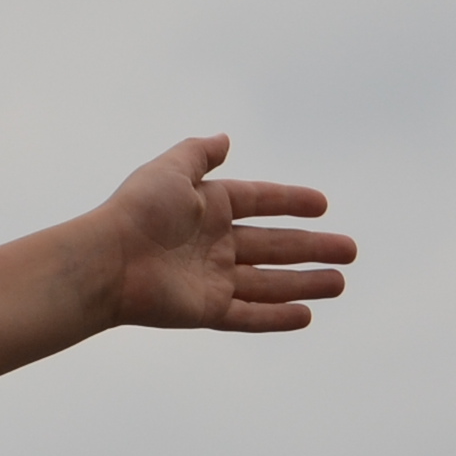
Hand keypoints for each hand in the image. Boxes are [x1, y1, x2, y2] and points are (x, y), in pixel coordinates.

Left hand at [96, 136, 352, 332]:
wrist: (106, 261)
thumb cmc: (135, 212)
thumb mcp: (169, 171)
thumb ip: (198, 153)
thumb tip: (224, 139)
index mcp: (207, 208)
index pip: (258, 202)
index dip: (289, 202)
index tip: (322, 205)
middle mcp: (211, 244)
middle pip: (273, 246)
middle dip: (312, 248)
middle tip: (350, 250)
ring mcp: (209, 279)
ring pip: (268, 283)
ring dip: (304, 284)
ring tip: (340, 283)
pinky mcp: (205, 310)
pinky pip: (248, 315)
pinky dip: (277, 317)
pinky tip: (306, 315)